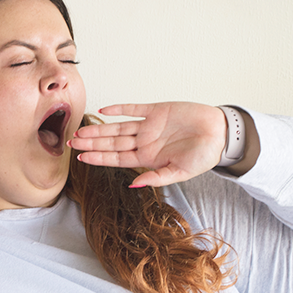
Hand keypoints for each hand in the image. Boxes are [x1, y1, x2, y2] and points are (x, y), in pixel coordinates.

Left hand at [68, 102, 226, 186]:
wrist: (220, 134)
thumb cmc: (204, 156)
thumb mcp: (181, 172)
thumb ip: (157, 178)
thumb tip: (133, 185)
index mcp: (148, 158)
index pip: (117, 158)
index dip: (98, 157)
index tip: (81, 158)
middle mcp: (144, 142)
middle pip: (112, 142)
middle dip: (92, 143)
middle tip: (71, 142)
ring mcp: (149, 126)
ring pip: (118, 127)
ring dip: (100, 128)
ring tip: (81, 130)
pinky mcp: (157, 110)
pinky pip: (134, 108)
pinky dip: (120, 108)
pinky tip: (104, 110)